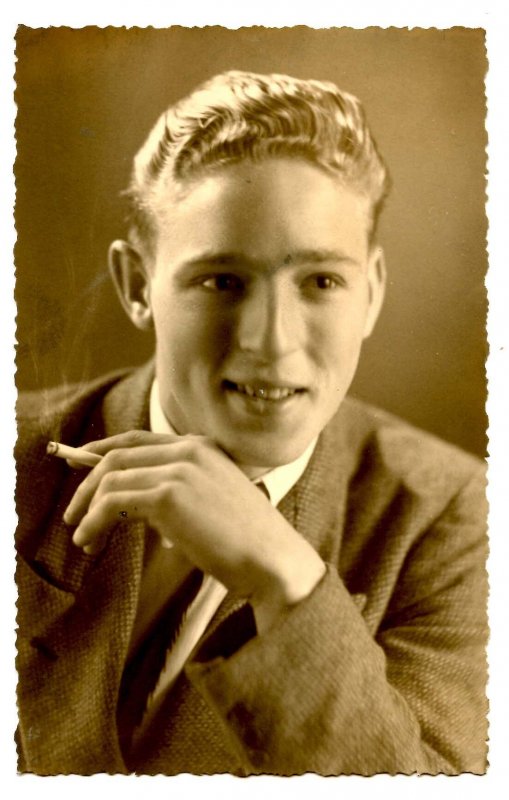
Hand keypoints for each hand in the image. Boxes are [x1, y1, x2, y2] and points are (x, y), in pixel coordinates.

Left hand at [63, 431, 325, 630]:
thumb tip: (137, 506)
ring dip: (88, 508)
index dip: (102, 450)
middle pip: (117, 456)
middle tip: (74, 513)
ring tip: (83, 537)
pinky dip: (94, 521)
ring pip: (111, 479)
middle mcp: (188, 449)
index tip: (81, 467)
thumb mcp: (212, 502)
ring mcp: (178, 469)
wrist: (272, 558)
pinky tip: (89, 539)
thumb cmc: (247, 541)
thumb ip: (179, 492)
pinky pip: (114, 502)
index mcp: (201, 447)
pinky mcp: (168, 495)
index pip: (138, 439)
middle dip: (87, 484)